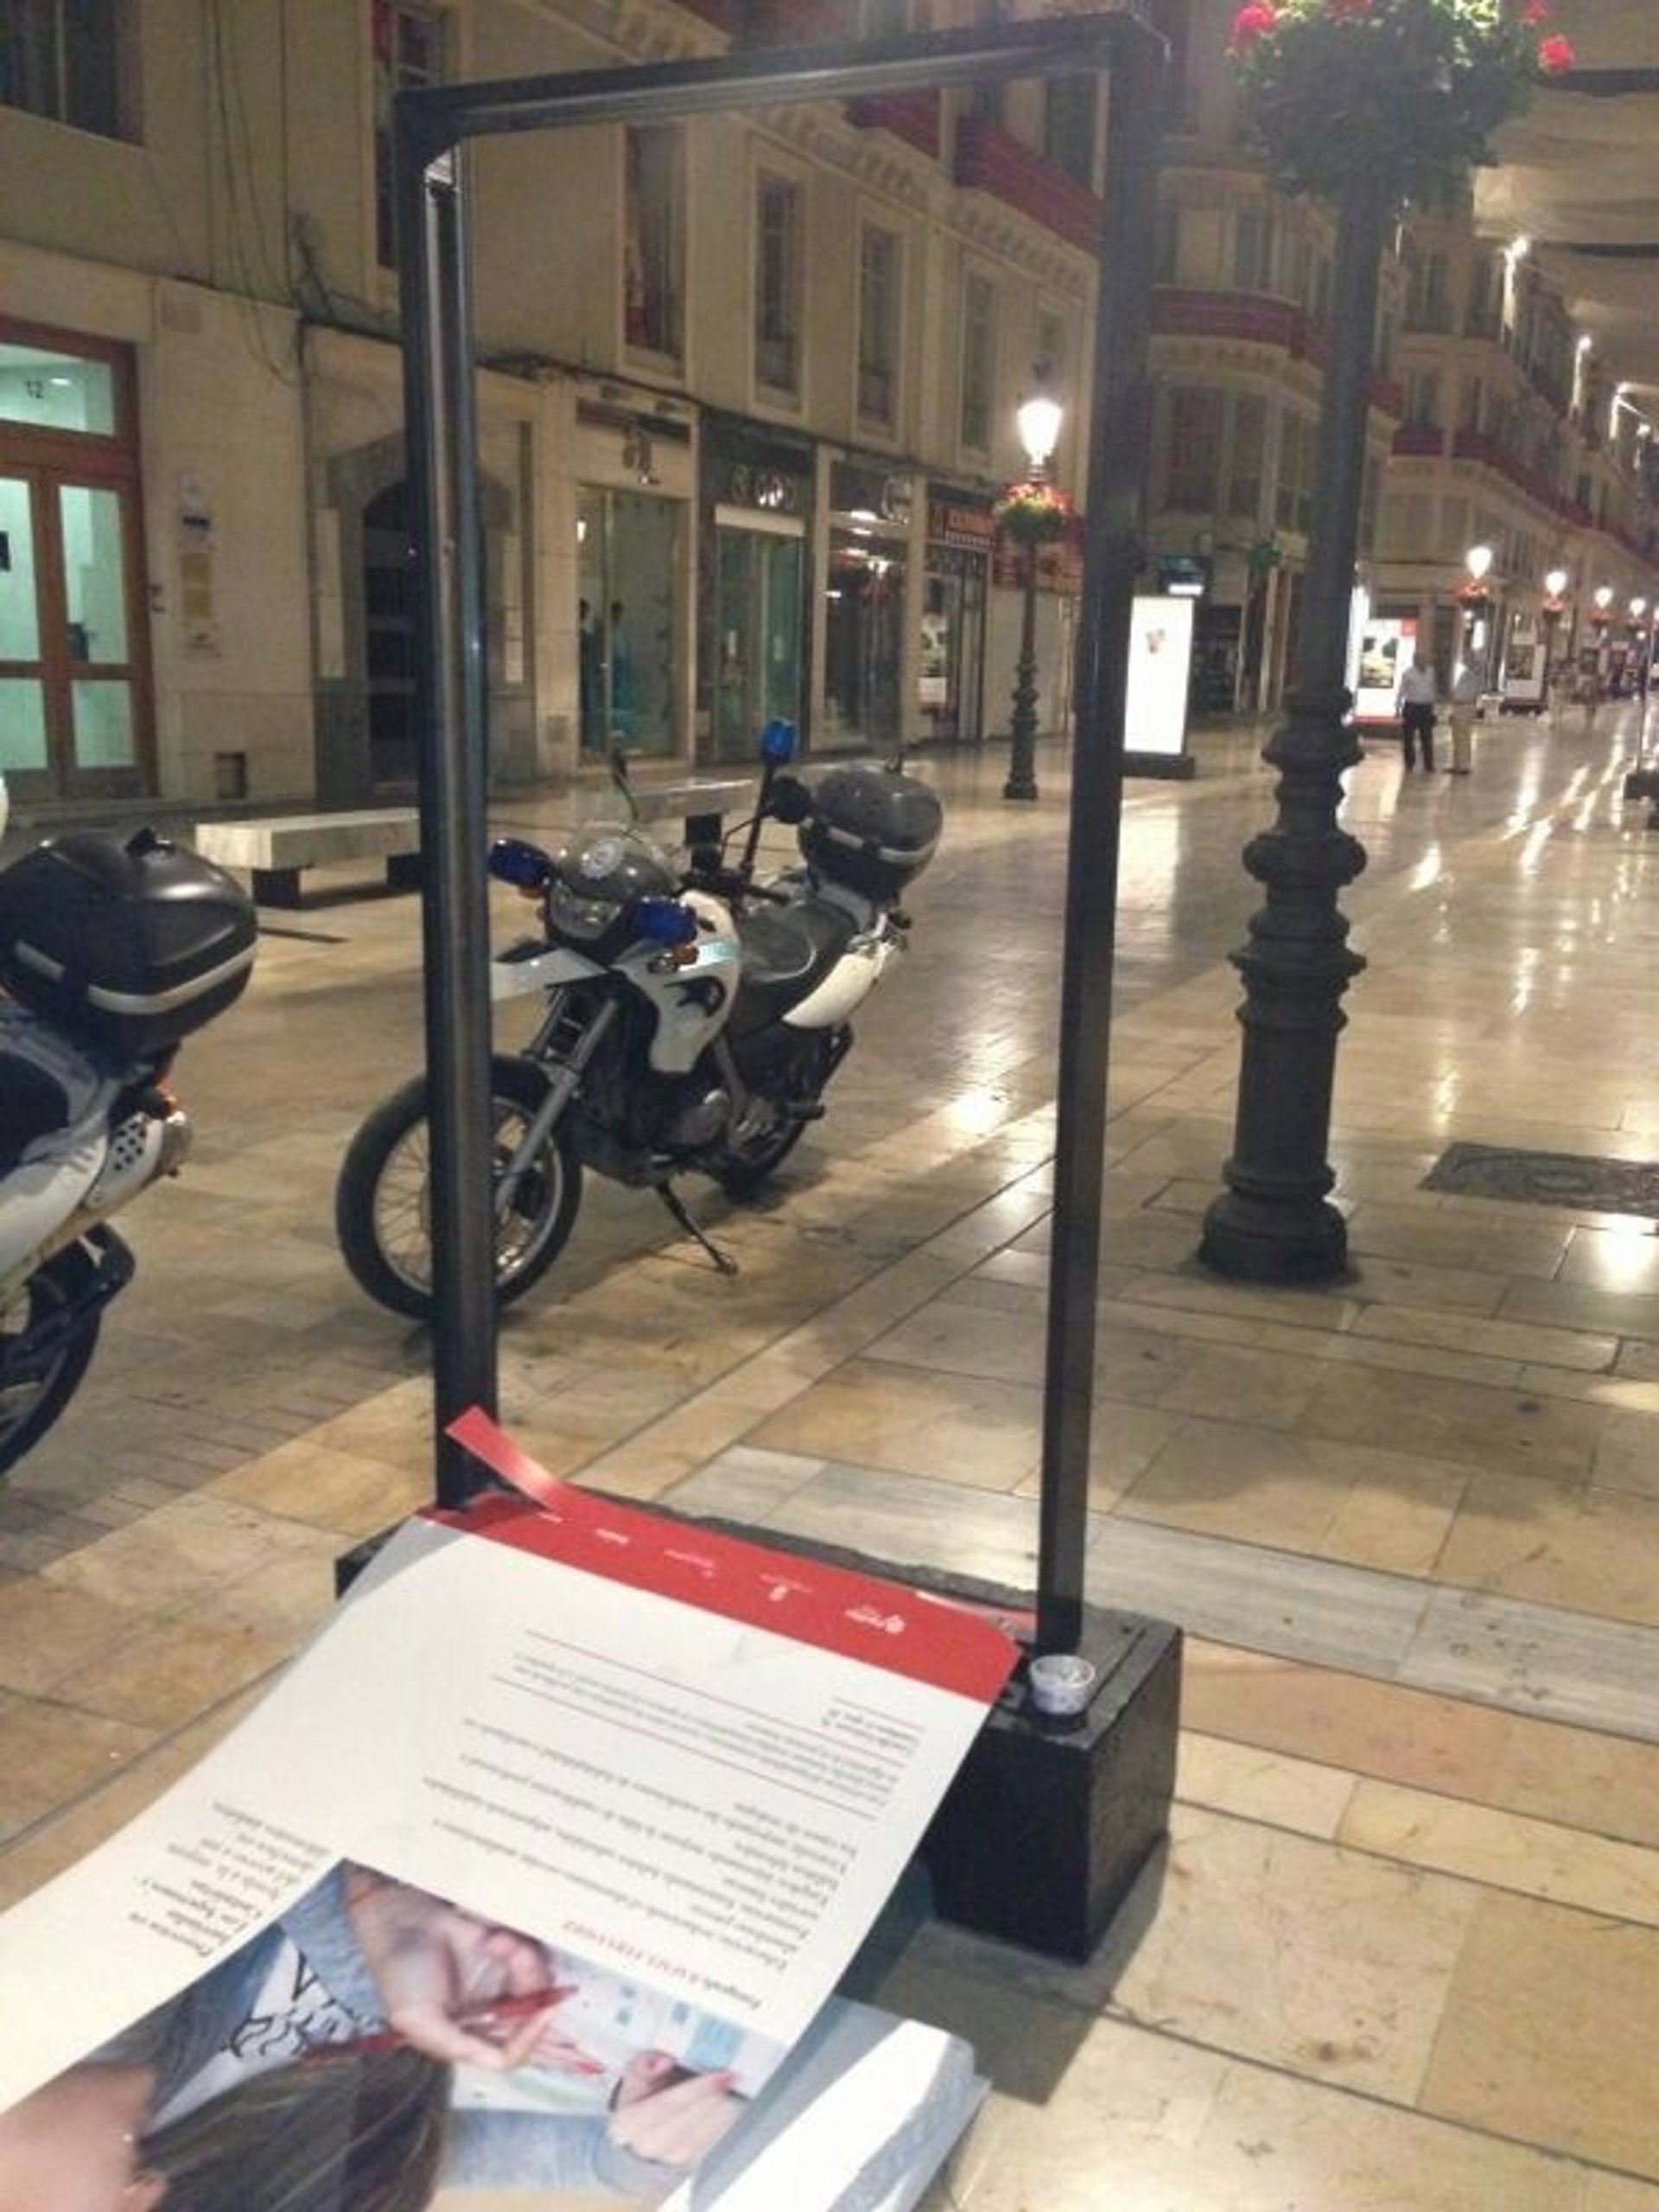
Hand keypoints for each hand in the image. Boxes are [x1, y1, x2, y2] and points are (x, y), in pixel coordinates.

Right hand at [344, 1871, 556, 2068]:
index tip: (543, 2012)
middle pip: (533, 2019)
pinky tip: (492, 1938)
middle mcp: (487, 2014)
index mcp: (466, 2038)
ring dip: (523, 1962)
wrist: (401, 1919)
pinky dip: (517, 1946)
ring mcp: (498, 1983)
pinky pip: (530, 1957)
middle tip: (529, 1972)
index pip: (509, 2053)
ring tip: (495, 1943)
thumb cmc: (400, 1973)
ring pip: (537, 1985)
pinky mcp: (504, 1954)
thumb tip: (502, 2060)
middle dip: (537, 1995)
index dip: (530, 2038)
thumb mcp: (419, 2021)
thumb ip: (458, 2045)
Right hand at [607, 2065, 742, 2167]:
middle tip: (730, 2077)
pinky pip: (710, 2144)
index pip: (666, 2104)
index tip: (718, 2074)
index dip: (695, 2089)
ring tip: (732, 2089)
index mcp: (629, 2122)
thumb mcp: (634, 2077)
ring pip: (701, 2136)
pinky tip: (730, 2106)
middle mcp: (647, 2145)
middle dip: (712, 2098)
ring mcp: (668, 2158)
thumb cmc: (639, 2101)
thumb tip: (665, 2061)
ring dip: (721, 2111)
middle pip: (687, 2121)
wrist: (639, 2139)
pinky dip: (723, 2124)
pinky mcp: (688, 2164)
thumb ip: (645, 2064)